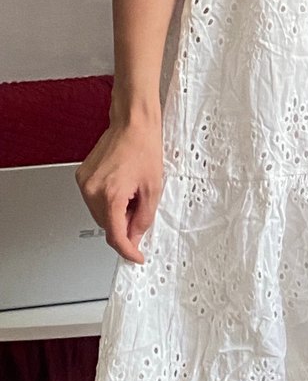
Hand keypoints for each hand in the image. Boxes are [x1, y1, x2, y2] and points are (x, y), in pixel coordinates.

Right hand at [75, 121, 163, 264]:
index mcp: (110, 195)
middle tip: (140, 208)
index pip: (115, 236)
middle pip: (106, 225)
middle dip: (124, 225)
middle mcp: (92, 190)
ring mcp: (84, 183)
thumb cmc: (144, 148)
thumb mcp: (153, 189)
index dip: (127, 250)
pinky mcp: (82, 177)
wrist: (133, 124)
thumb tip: (136, 237)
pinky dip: (108, 201)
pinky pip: (94, 200)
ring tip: (132, 191)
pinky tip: (121, 186)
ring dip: (116, 212)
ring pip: (100, 214)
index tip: (135, 256)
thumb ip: (144, 219)